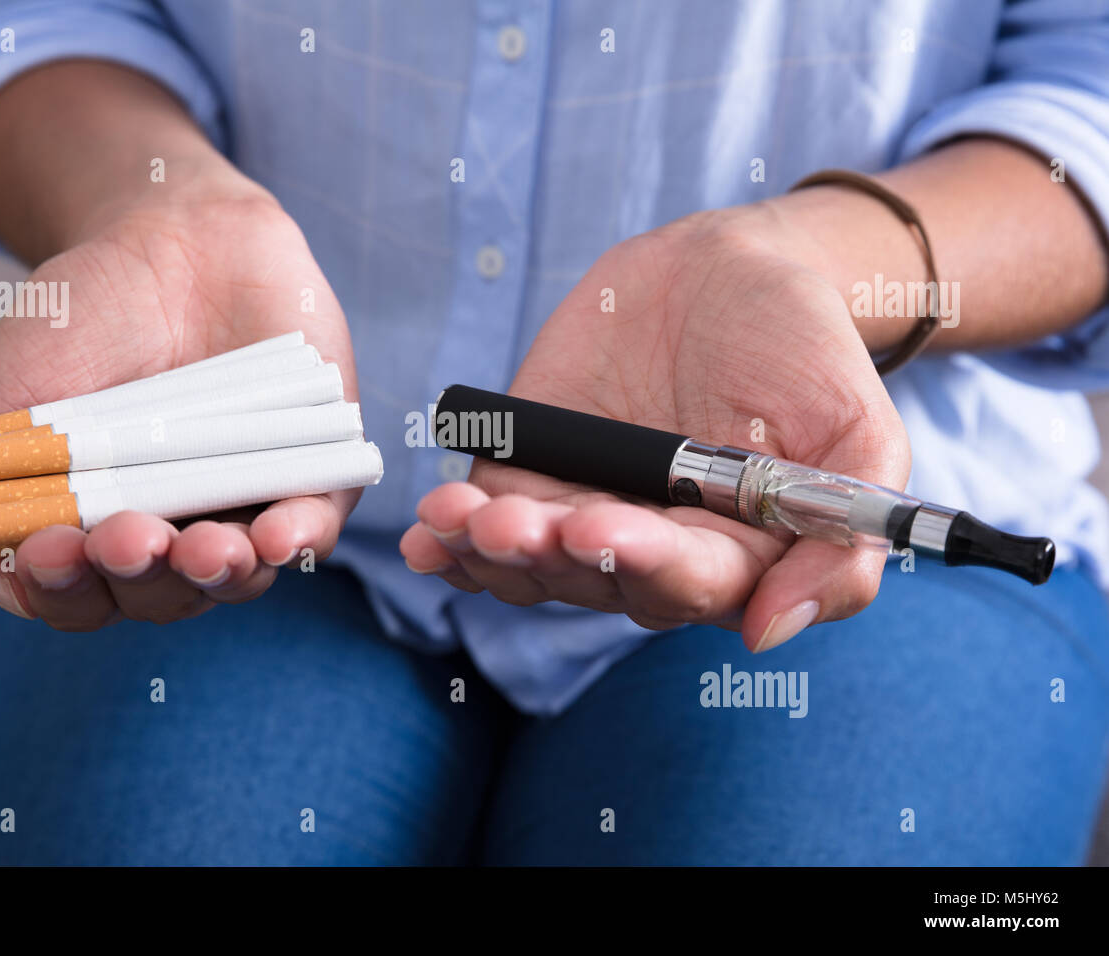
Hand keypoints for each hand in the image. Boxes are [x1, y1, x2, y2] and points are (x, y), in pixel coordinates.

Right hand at [0, 172, 359, 629]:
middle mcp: (172, 540)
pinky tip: (279, 540)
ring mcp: (244, 512)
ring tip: (200, 548)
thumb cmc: (80, 329)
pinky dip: (299, 540)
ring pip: (234, 576)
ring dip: (214, 573)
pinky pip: (315, 527)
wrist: (172, 240)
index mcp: (93, 536)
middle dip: (136, 578)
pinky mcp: (312, 477)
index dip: (61, 590)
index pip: (78, 597)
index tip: (46, 549)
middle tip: (124, 539)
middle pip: (157, 598)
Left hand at [401, 202, 910, 651]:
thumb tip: (769, 631)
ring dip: (492, 553)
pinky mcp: (526, 477)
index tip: (606, 529)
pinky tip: (429, 534)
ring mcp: (582, 514)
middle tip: (520, 525)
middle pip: (595, 580)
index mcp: (734, 554)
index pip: (687, 584)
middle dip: (554, 556)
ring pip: (531, 564)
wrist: (727, 270)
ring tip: (462, 522)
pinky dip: (453, 536)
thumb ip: (843, 538)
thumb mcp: (860, 433)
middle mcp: (652, 549)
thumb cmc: (802, 350)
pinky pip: (484, 523)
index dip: (645, 564)